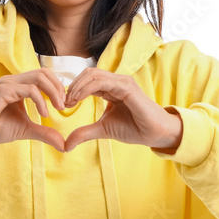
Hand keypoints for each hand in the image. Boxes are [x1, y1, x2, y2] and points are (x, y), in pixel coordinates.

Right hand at [0, 69, 67, 153]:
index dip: (58, 88)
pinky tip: (44, 114)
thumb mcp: (25, 130)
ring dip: (52, 92)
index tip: (65, 105)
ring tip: (58, 108)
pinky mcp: (2, 91)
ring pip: (38, 77)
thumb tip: (63, 144)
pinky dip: (40, 101)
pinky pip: (28, 90)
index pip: (44, 76)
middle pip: (44, 72)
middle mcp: (14, 81)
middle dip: (58, 88)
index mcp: (19, 85)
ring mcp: (7, 84)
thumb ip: (44, 133)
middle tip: (64, 106)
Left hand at [61, 68, 182, 152]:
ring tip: (70, 101)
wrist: (154, 134)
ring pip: (93, 74)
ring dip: (77, 86)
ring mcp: (122, 82)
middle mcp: (116, 81)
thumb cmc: (134, 128)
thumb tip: (66, 145)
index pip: (87, 80)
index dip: (73, 90)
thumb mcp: (103, 129)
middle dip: (73, 86)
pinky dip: (87, 88)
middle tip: (64, 102)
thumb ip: (85, 133)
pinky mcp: (127, 87)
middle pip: (88, 73)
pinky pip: (102, 81)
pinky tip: (78, 99)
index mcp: (110, 88)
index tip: (64, 105)